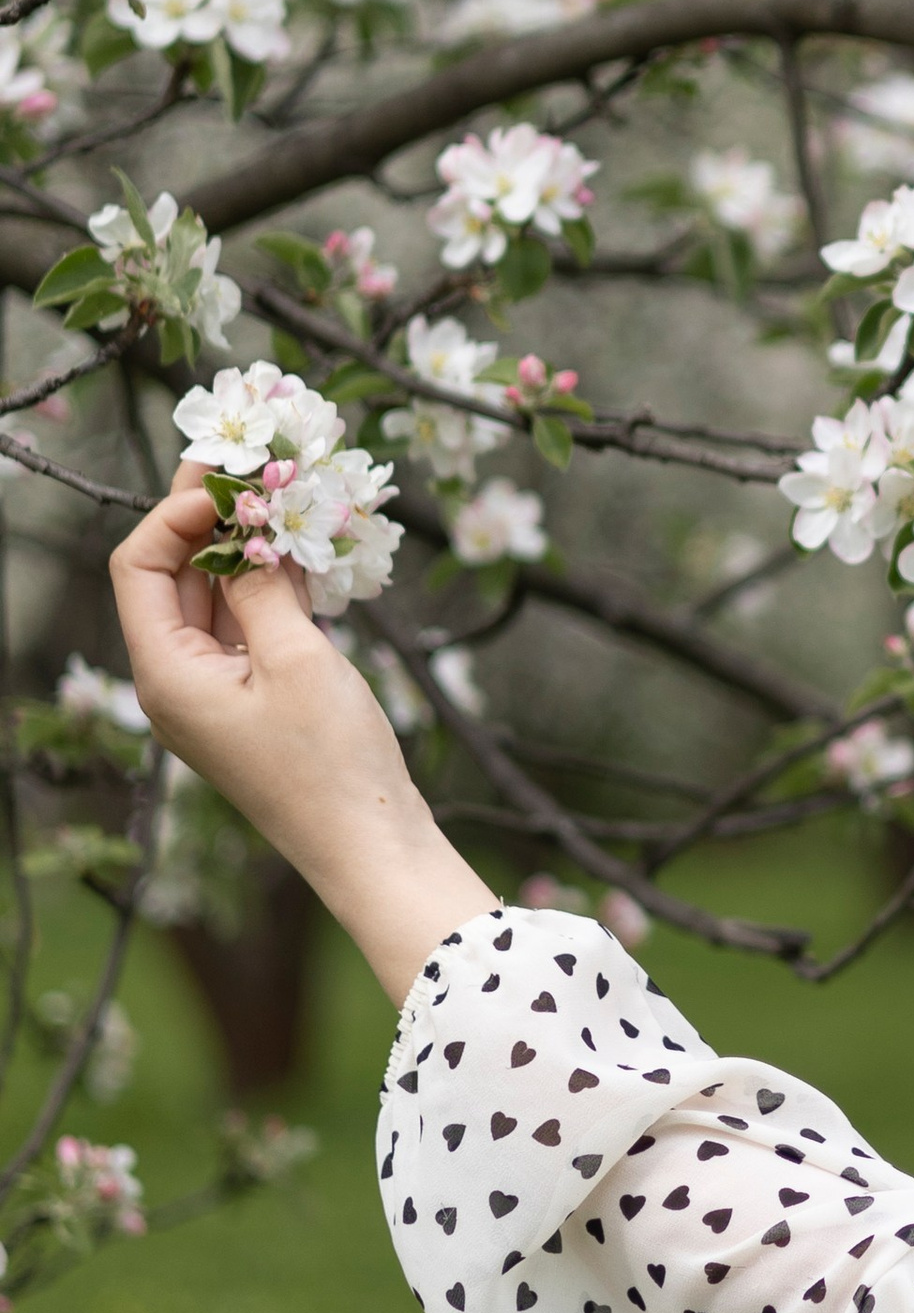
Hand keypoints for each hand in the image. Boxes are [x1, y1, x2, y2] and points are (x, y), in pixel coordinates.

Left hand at [109, 470, 493, 1005]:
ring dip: (246, 549)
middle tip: (255, 463)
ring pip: (212, 599)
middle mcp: (175, 682)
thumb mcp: (297, 659)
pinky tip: (304, 555)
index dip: (179, 512)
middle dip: (213, 518)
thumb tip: (251, 528)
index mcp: (165, 674)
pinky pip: (246, 627)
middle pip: (172, 576)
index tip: (236, 479)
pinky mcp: (252, 703)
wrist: (372, 848)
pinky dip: (269, 587)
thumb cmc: (332, 765)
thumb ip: (264, 585)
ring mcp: (213, 694)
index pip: (140, 564)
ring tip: (286, 496)